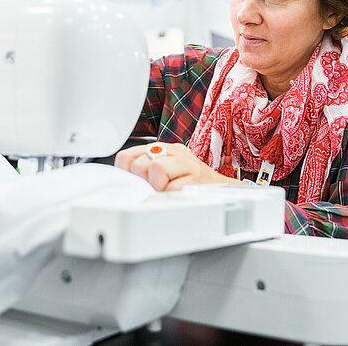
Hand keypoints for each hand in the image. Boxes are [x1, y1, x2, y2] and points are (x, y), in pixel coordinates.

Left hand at [115, 142, 238, 190]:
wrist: (224, 192)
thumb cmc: (192, 185)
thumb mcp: (167, 172)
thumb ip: (145, 172)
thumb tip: (124, 182)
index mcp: (163, 149)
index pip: (127, 156)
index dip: (127, 173)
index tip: (137, 183)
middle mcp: (175, 153)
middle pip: (140, 164)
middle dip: (143, 182)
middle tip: (155, 190)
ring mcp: (188, 165)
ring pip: (156, 170)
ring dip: (158, 188)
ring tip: (167, 193)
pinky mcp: (198, 180)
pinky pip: (173, 189)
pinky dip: (171, 198)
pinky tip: (178, 198)